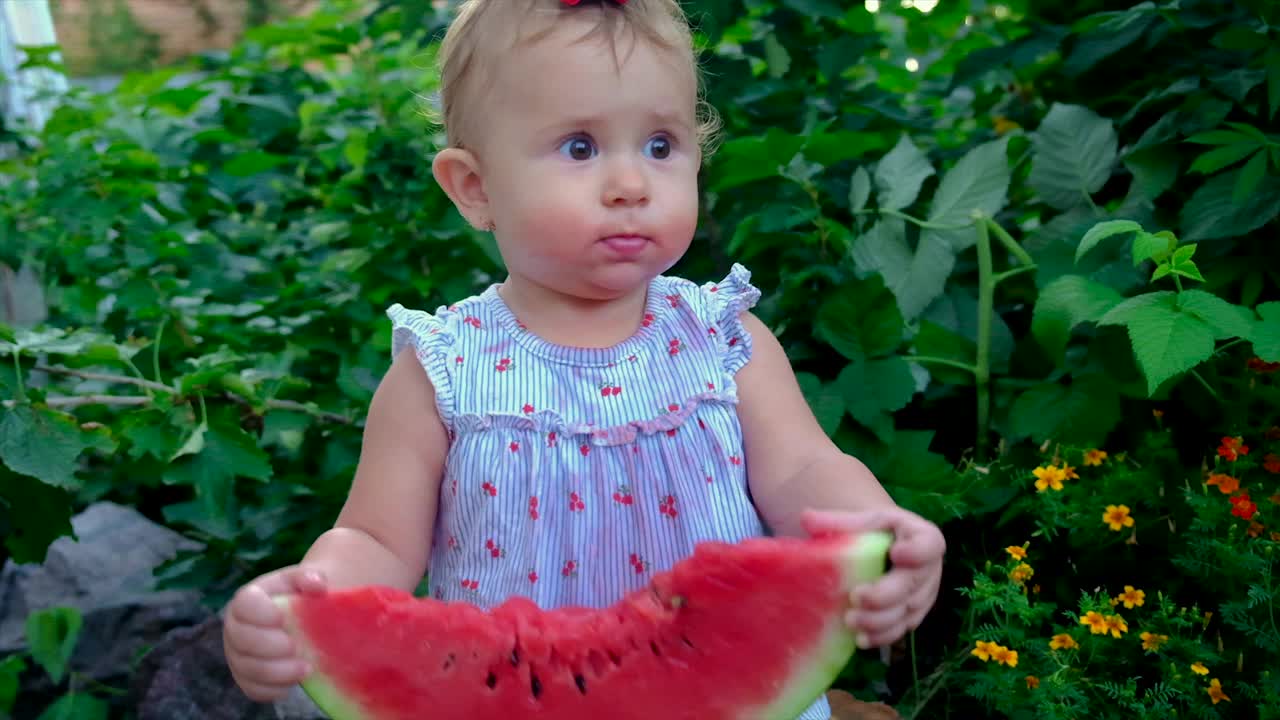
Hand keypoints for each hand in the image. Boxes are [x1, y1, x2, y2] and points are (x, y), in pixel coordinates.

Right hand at [222, 565, 327, 701]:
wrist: (301, 616)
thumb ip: (309, 577)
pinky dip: (274, 689)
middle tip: (296, 647)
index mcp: (246, 600)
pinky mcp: (246, 678)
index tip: (283, 619)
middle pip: (242, 640)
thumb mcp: (305, 580)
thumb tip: (317, 585)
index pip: (244, 605)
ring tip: (306, 668)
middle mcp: (235, 628)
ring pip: (248, 668)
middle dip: (270, 646)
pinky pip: (253, 689)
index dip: (261, 614)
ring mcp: (237, 655)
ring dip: (277, 672)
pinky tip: (295, 682)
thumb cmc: (300, 596)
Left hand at [802, 507, 945, 648]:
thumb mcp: (862, 522)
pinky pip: (901, 629)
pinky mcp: (913, 615)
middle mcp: (929, 568)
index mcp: (922, 536)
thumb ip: (837, 521)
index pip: (930, 544)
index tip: (895, 553)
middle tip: (855, 597)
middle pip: (912, 585)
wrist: (886, 549)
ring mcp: (923, 594)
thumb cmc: (874, 532)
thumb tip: (805, 517)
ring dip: (879, 621)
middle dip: (884, 595)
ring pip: (906, 612)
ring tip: (850, 620)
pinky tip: (860, 638)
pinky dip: (881, 636)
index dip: (917, 552)